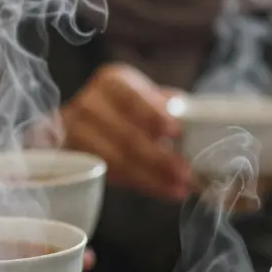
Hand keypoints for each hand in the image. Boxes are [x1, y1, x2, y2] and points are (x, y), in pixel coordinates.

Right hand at [62, 63, 191, 199]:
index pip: (133, 98)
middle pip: (125, 135)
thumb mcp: (148, 98)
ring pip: (117, 160)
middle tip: (185, 173)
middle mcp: (90, 103)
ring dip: (151, 177)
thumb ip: (169, 107)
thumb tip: (198, 119)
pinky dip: (139, 184)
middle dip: (159, 158)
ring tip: (178, 187)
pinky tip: (161, 189)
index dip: (154, 114)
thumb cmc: (129, 109)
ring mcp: (76, 131)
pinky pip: (110, 174)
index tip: (176, 130)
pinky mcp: (73, 156)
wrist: (88, 122)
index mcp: (114, 81)